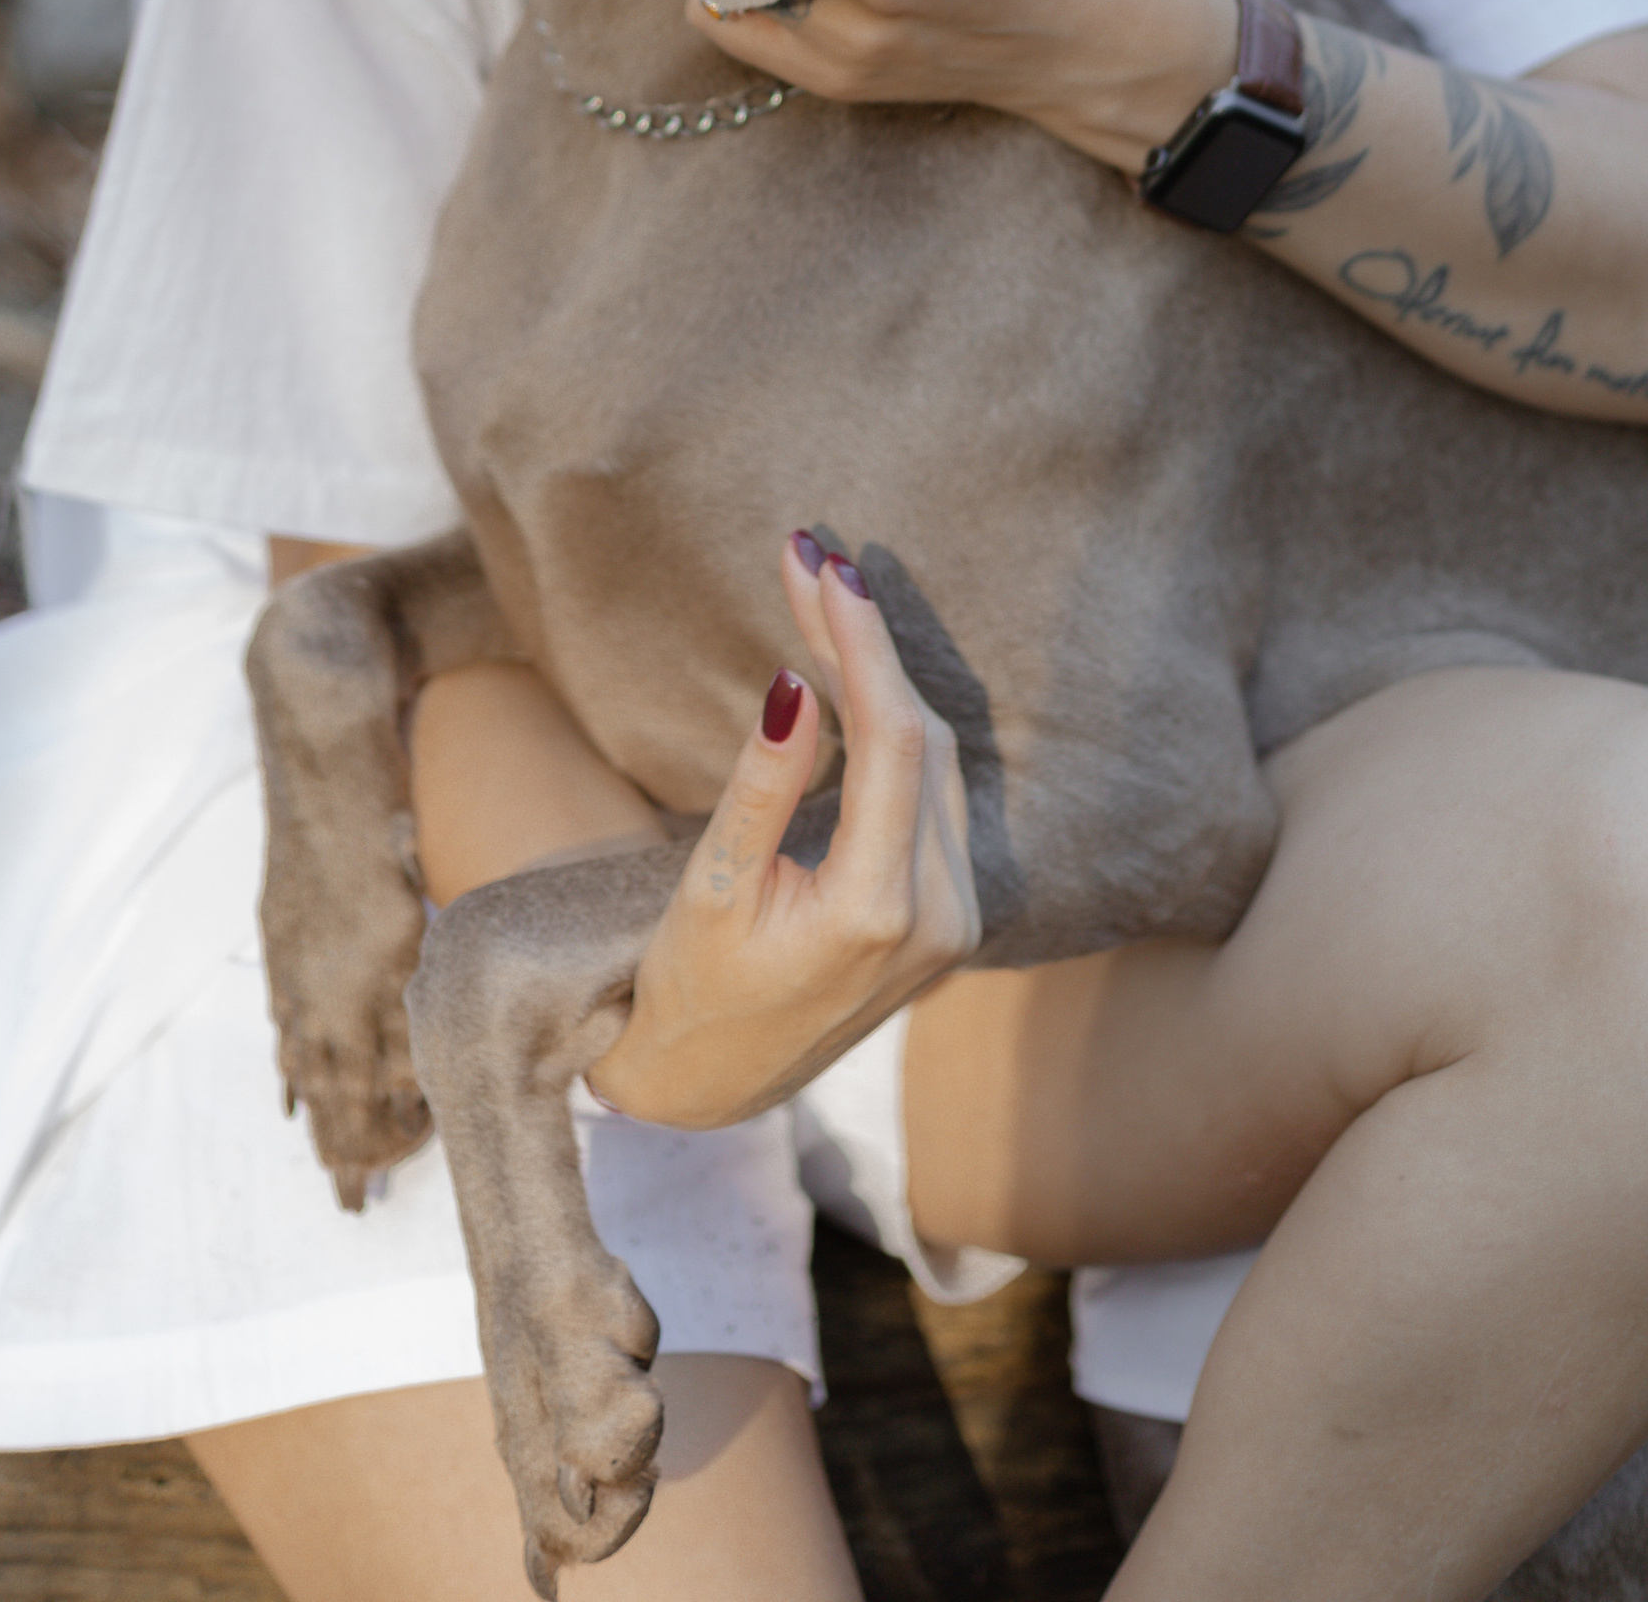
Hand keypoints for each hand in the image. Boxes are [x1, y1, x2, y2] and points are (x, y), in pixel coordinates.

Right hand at [585, 537, 981, 1129]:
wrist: (713, 1085)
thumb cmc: (692, 986)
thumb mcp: (708, 886)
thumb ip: (763, 786)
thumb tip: (796, 684)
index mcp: (878, 911)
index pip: (890, 740)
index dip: (861, 642)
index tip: (822, 567)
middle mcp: (940, 916)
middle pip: (918, 738)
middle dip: (866, 643)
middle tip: (807, 562)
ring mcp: (956, 920)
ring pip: (933, 760)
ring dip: (883, 677)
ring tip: (819, 600)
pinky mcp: (951, 917)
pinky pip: (931, 794)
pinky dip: (896, 728)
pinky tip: (852, 675)